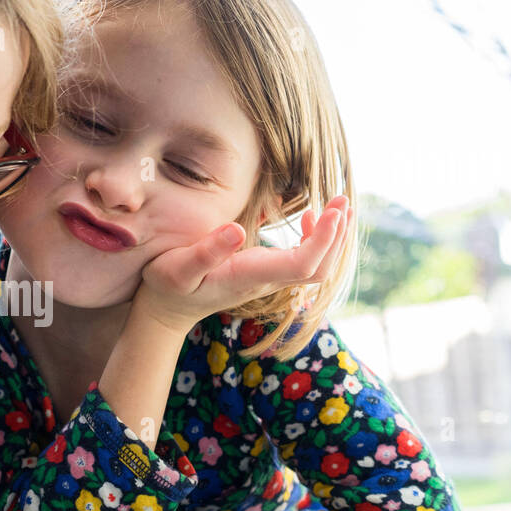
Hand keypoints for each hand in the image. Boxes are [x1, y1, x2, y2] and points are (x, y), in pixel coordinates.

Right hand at [134, 195, 353, 334]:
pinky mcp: (265, 274)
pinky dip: (315, 239)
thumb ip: (207, 251)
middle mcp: (265, 280)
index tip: (331, 212)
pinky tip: (308, 218)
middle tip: (342, 200)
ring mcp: (267, 279)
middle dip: (336, 237)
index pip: (302, 264)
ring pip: (315, 267)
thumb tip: (238, 229)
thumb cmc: (168, 286)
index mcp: (249, 276)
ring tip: (337, 205)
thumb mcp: (178, 267)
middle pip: (318, 268)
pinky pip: (303, 262)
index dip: (323, 240)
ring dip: (331, 238)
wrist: (167, 309)